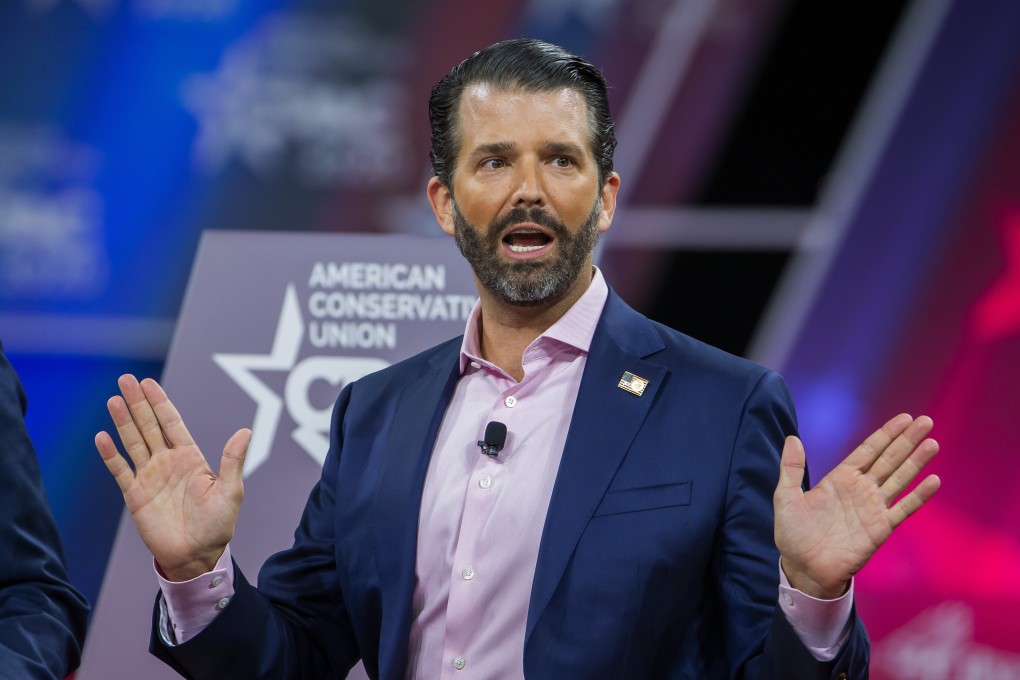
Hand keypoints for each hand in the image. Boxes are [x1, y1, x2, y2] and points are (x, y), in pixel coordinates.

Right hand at [95, 375, 250, 581]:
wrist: (196, 555)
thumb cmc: (218, 525)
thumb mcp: (230, 491)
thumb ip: (232, 460)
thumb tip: (245, 431)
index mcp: (190, 457)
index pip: (172, 422)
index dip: (160, 402)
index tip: (149, 383)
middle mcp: (168, 462)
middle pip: (149, 426)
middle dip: (138, 403)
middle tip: (126, 379)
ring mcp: (150, 477)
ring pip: (133, 442)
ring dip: (123, 422)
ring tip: (114, 399)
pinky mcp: (135, 495)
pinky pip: (120, 471)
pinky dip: (111, 455)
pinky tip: (102, 437)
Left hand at [774, 414, 939, 598]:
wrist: (803, 568)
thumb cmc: (793, 533)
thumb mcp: (786, 497)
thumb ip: (791, 468)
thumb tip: (792, 438)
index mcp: (839, 478)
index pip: (867, 450)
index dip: (886, 434)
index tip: (904, 418)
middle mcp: (860, 489)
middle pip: (888, 459)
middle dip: (906, 440)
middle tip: (926, 421)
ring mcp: (872, 508)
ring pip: (899, 479)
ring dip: (916, 462)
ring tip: (932, 443)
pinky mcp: (880, 529)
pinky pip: (903, 509)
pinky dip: (918, 496)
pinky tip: (933, 480)